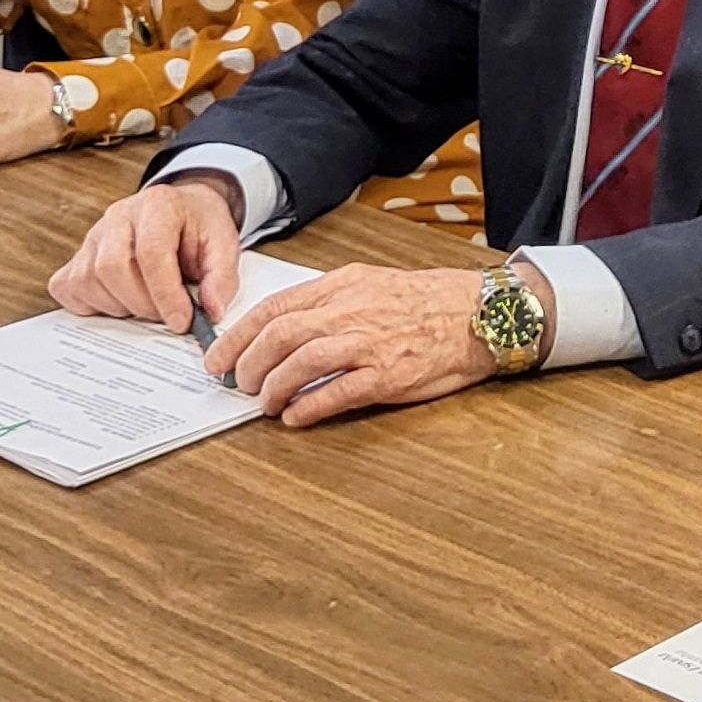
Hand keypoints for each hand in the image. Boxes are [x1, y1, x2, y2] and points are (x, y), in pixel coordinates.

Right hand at [50, 172, 246, 329]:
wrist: (181, 211)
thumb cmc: (198, 228)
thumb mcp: (223, 243)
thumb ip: (221, 276)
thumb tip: (212, 311)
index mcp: (157, 205)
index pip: (151, 252)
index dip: (166, 294)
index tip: (181, 322)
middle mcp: (117, 217)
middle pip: (112, 267)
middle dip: (142, 303)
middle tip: (165, 317)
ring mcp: (92, 237)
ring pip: (89, 281)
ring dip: (120, 307)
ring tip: (148, 304)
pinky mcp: (76, 258)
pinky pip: (70, 289)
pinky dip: (93, 306)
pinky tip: (122, 302)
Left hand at [208, 263, 504, 425]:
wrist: (482, 314)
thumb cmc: (430, 301)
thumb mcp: (374, 284)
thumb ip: (330, 301)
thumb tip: (285, 329)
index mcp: (344, 285)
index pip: (274, 307)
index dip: (237, 336)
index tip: (218, 356)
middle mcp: (351, 310)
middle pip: (278, 336)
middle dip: (246, 365)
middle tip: (237, 384)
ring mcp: (369, 344)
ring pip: (299, 364)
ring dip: (272, 389)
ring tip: (265, 404)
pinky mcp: (387, 376)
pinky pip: (334, 394)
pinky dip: (306, 409)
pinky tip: (296, 417)